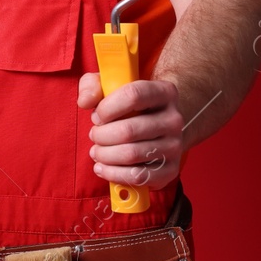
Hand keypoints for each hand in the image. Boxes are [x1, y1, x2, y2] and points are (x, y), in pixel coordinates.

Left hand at [76, 73, 183, 190]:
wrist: (158, 124)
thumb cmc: (129, 104)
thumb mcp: (109, 84)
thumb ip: (92, 85)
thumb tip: (85, 102)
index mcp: (164, 92)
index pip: (134, 95)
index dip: (108, 107)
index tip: (96, 115)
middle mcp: (174, 119)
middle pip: (129, 130)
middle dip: (102, 135)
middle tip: (94, 135)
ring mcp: (175, 145)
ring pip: (131, 154)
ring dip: (105, 155)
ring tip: (96, 150)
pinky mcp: (170, 169)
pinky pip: (138, 176)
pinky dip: (114, 174)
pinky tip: (102, 167)